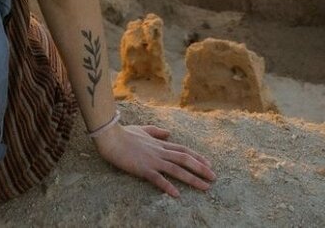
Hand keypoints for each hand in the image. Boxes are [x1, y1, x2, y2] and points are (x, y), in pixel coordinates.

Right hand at [93, 122, 215, 196]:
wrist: (110, 137)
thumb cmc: (124, 133)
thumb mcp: (143, 129)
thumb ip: (156, 132)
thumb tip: (169, 133)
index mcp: (160, 144)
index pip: (183, 150)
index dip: (197, 157)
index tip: (209, 164)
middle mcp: (160, 152)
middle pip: (185, 159)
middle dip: (201, 169)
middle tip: (214, 178)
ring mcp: (153, 160)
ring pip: (177, 169)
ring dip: (192, 179)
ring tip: (205, 187)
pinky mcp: (143, 168)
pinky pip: (158, 179)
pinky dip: (168, 187)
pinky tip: (177, 194)